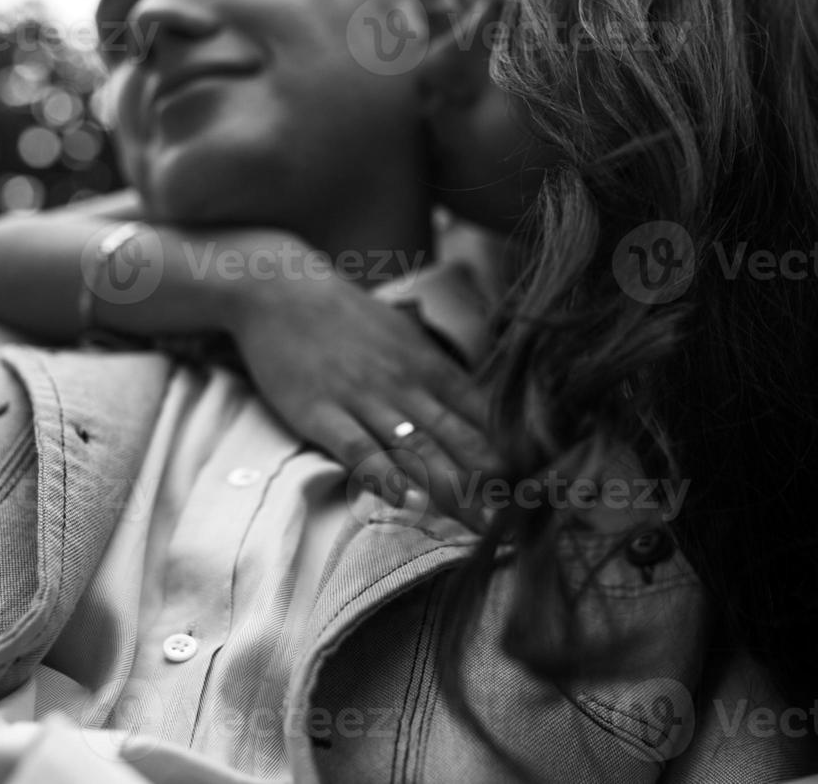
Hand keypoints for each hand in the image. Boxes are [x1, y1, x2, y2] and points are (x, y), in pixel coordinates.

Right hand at [227, 257, 501, 531]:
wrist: (282, 292)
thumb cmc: (349, 319)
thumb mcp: (406, 339)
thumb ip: (440, 377)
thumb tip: (479, 413)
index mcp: (431, 368)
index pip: (483, 417)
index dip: (511, 455)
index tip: (535, 490)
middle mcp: (406, 385)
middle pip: (458, 440)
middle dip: (490, 486)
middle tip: (519, 525)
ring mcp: (363, 399)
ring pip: (415, 449)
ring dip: (449, 490)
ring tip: (478, 525)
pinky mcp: (321, 412)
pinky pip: (356, 448)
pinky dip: (381, 475)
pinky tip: (404, 500)